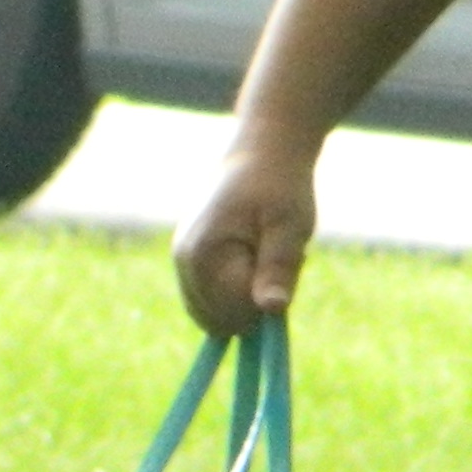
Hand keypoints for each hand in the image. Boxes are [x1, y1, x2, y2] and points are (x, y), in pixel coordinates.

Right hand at [175, 134, 321, 335]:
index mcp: (204, 257)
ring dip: (248, 293)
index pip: (238, 314)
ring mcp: (181, 264)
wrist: (262, 153)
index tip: (284, 261)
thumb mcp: (290, 227)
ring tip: (263, 250)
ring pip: (220, 313)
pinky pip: (215, 299)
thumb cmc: (281, 187)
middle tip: (272, 253)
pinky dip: (238, 286)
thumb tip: (272, 310)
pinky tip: (252, 253)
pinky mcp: (188, 263)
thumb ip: (278, 269)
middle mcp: (183, 264)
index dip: (268, 298)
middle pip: (225, 319)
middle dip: (256, 299)